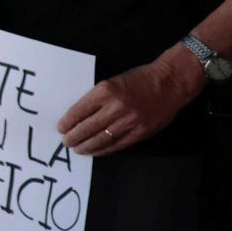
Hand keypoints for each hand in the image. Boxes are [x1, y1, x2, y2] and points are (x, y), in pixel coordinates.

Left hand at [57, 52, 203, 155]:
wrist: (170, 82)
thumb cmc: (139, 79)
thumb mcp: (112, 81)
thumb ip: (97, 98)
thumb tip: (80, 115)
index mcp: (105, 91)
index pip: (79, 111)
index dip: (68, 122)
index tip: (61, 128)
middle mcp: (115, 107)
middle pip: (88, 127)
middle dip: (74, 137)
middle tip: (66, 142)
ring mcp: (129, 122)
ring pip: (101, 139)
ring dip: (86, 146)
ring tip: (78, 149)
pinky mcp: (140, 132)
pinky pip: (118, 145)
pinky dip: (104, 149)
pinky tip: (95, 151)